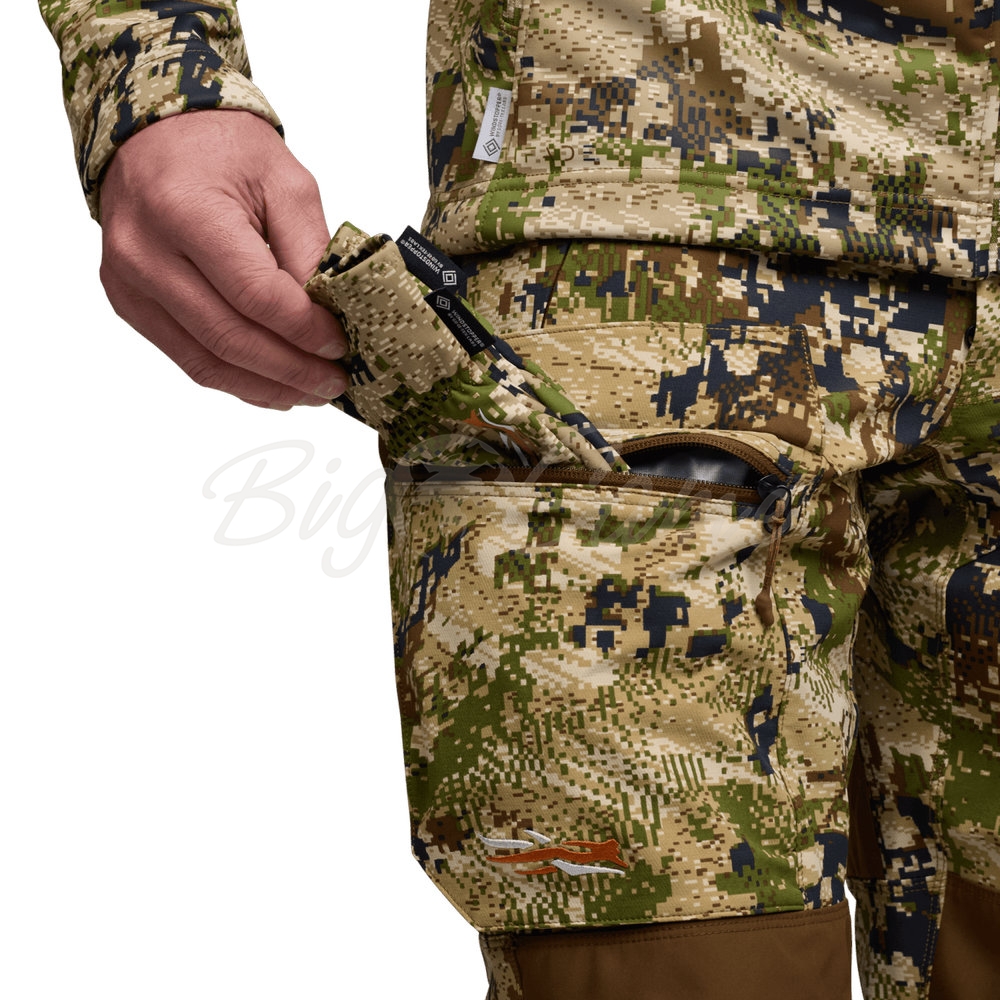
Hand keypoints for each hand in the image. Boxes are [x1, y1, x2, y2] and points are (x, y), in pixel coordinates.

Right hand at [99, 110, 347, 409]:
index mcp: (186, 210)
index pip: (256, 294)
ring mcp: (130, 284)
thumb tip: (333, 317)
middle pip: (231, 337)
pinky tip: (274, 386)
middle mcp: (147, 252)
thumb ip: (309, 250)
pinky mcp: (130, 304)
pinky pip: (188, 359)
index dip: (304, 329)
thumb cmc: (222, 150)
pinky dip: (237, 381)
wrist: (155, 135)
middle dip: (292, 369)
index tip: (340, 344)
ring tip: (311, 392)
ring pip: (207, 361)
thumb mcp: (286, 183)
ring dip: (267, 386)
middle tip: (335, 381)